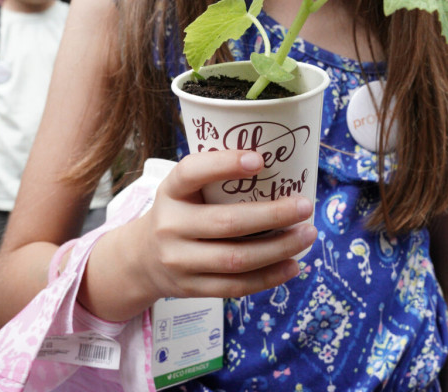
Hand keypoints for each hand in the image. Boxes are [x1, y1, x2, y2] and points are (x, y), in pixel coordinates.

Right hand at [87, 150, 316, 320]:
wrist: (140, 258)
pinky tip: (292, 265)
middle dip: (273, 215)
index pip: (192, 172)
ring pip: (236, 259)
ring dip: (279, 249)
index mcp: (170, 191)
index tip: (260, 160)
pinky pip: (235, 286)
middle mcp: (170, 225)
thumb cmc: (179, 212)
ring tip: (307, 235)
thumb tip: (280, 167)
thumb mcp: (184, 189)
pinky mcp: (190, 288)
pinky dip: (269, 277)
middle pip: (227, 223)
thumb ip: (215, 178)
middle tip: (305, 206)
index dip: (224, 164)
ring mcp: (179, 261)